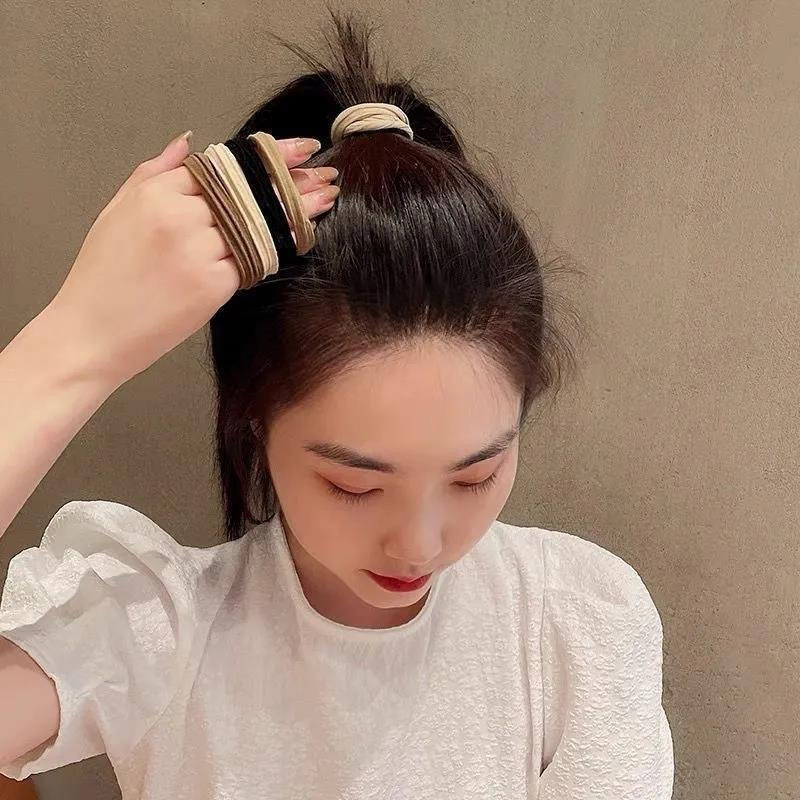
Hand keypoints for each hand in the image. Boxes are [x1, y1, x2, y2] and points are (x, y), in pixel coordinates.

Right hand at [46, 132, 338, 387]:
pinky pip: (255, 259)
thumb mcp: (117, 211)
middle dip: (292, 180)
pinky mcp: (212, 284)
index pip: (224, 164)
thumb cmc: (102, 277)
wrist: (90, 334)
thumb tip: (188, 142)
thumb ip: (154, 173)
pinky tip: (305, 235)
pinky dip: (279, 246)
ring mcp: (197, 249)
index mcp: (155, 191)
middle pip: (249, 191)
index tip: (300, 149)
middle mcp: (179, 214)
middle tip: (326, 173)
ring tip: (328, 198)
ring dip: (297, 210)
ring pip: (258, 223)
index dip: (267, 155)